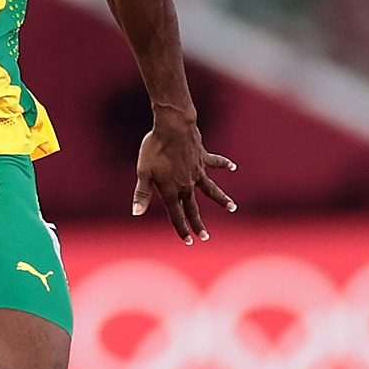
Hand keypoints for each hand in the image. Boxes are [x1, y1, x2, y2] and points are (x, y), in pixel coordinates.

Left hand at [132, 118, 237, 243]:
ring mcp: (197, 171)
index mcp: (171, 189)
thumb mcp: (143, 172)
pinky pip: (215, 163)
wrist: (173, 127)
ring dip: (221, 199)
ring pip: (211, 189)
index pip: (176, 214)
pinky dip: (224, 164)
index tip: (189, 241)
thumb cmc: (154, 148)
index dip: (181, 228)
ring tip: (232, 208)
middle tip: (205, 237)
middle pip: (193, 207)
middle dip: (198, 223)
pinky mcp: (203, 157)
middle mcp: (187, 184)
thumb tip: (136, 213)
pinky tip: (232, 167)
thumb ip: (141, 194)